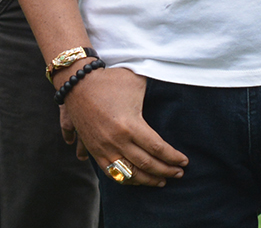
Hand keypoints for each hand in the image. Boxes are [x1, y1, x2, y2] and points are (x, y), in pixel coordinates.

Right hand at [61, 67, 185, 186]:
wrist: (76, 82)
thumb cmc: (108, 79)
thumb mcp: (135, 82)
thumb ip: (155, 90)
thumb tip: (173, 92)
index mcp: (129, 124)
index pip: (158, 149)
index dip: (174, 157)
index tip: (185, 161)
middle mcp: (116, 140)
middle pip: (147, 165)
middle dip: (167, 171)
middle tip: (179, 173)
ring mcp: (103, 147)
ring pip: (130, 174)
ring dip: (149, 180)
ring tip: (162, 181)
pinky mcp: (94, 149)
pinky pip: (112, 173)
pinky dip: (128, 180)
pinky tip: (138, 179)